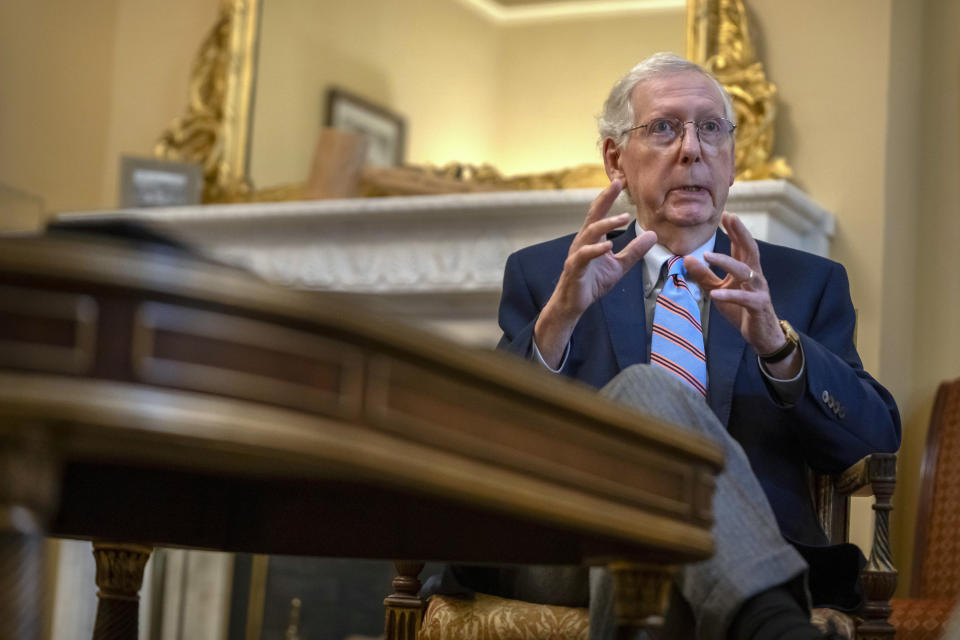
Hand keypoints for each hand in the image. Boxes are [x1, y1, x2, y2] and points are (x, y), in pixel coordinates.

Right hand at [534, 179, 656, 367]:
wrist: (575, 303)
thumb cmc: (593, 282)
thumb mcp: (619, 265)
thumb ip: (634, 251)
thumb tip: (653, 235)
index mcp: (593, 238)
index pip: (601, 212)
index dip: (609, 196)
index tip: (621, 180)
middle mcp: (583, 241)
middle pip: (593, 215)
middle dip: (605, 198)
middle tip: (618, 183)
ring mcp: (578, 253)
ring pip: (590, 232)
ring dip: (606, 223)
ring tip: (624, 217)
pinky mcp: (574, 268)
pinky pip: (583, 255)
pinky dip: (595, 249)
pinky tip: (608, 245)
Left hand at [684, 212, 799, 376]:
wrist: (762, 335)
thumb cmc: (741, 309)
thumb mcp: (718, 290)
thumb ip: (704, 276)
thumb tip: (686, 258)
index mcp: (746, 270)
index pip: (740, 246)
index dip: (734, 230)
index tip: (725, 214)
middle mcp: (755, 276)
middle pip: (749, 249)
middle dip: (740, 233)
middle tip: (731, 217)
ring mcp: (758, 290)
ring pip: (745, 271)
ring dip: (726, 262)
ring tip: (707, 255)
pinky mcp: (758, 306)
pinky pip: (743, 299)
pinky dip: (729, 295)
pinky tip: (715, 295)